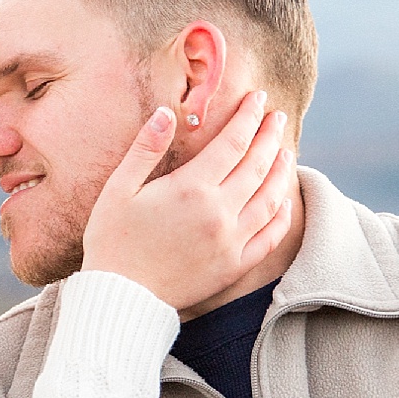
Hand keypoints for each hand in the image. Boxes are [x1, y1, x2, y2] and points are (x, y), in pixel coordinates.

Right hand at [81, 90, 294, 311]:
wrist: (121, 298)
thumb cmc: (112, 241)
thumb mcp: (118, 189)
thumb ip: (145, 149)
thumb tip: (165, 112)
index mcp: (191, 188)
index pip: (233, 142)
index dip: (248, 117)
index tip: (258, 99)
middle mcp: (219, 212)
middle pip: (257, 165)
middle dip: (270, 136)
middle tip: (278, 117)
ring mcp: (231, 240)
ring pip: (270, 198)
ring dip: (282, 171)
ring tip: (286, 151)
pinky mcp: (234, 266)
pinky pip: (270, 237)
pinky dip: (282, 215)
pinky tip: (284, 201)